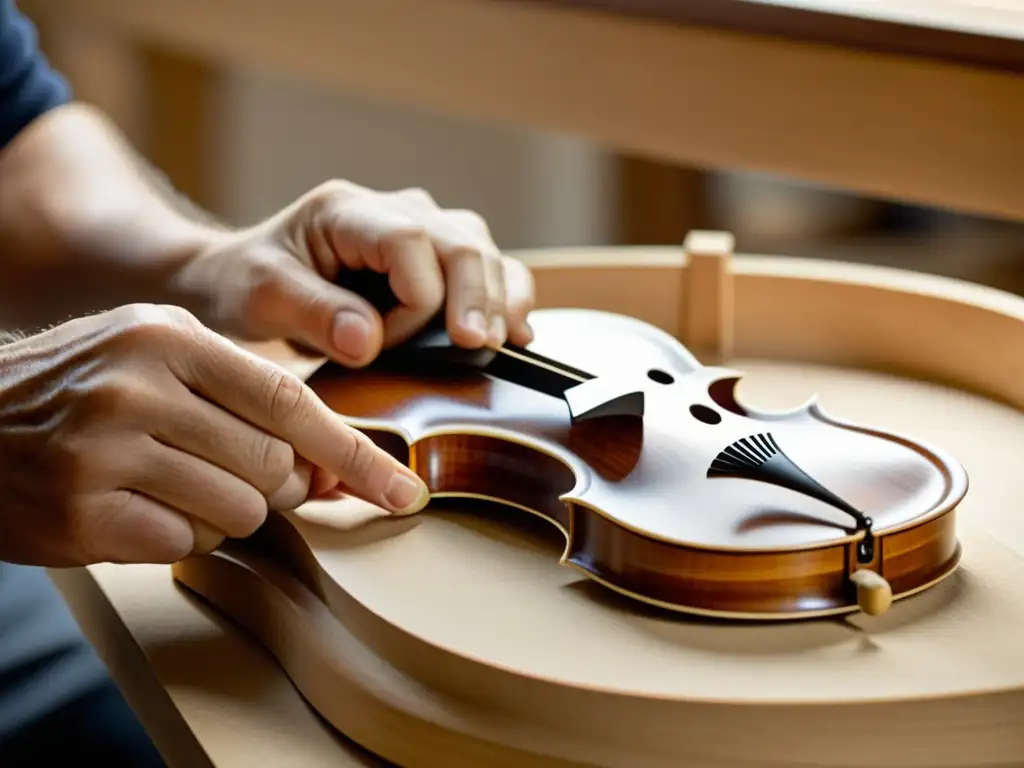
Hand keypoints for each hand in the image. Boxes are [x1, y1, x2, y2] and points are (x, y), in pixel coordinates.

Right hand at [0, 304, 428, 566]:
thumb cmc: (83, 387)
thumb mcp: (160, 358)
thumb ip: (247, 401)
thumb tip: (335, 467)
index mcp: (169, 336)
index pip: (290, 400)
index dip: (354, 451)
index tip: (402, 489)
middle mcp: (137, 388)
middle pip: (272, 465)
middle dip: (277, 484)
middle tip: (238, 473)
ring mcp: (105, 453)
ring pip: (237, 510)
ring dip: (224, 510)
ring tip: (170, 483)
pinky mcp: (82, 515)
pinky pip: (184, 545)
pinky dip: (179, 535)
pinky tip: (137, 509)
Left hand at [172, 181, 535, 366]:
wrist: (244, 278)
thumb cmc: (247, 281)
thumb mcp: (261, 295)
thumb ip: (312, 312)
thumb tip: (367, 342)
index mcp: (346, 211)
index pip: (407, 241)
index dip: (416, 297)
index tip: (389, 344)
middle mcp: (394, 211)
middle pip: (460, 241)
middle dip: (475, 297)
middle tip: (477, 347)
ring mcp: (422, 234)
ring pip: (483, 254)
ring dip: (497, 301)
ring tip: (501, 345)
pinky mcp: (436, 264)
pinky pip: (488, 272)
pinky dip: (506, 301)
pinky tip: (517, 335)